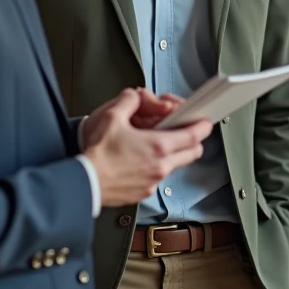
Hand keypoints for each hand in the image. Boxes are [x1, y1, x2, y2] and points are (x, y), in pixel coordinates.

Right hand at [82, 88, 212, 207]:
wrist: (83, 183)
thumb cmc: (97, 155)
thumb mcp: (112, 117)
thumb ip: (129, 101)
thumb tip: (135, 97)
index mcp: (158, 146)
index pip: (193, 136)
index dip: (203, 126)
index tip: (205, 121)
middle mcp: (161, 165)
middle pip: (193, 153)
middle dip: (194, 141)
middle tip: (187, 132)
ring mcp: (154, 181)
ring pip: (176, 165)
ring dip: (175, 154)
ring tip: (159, 144)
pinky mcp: (145, 192)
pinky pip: (159, 177)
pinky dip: (158, 167)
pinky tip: (143, 160)